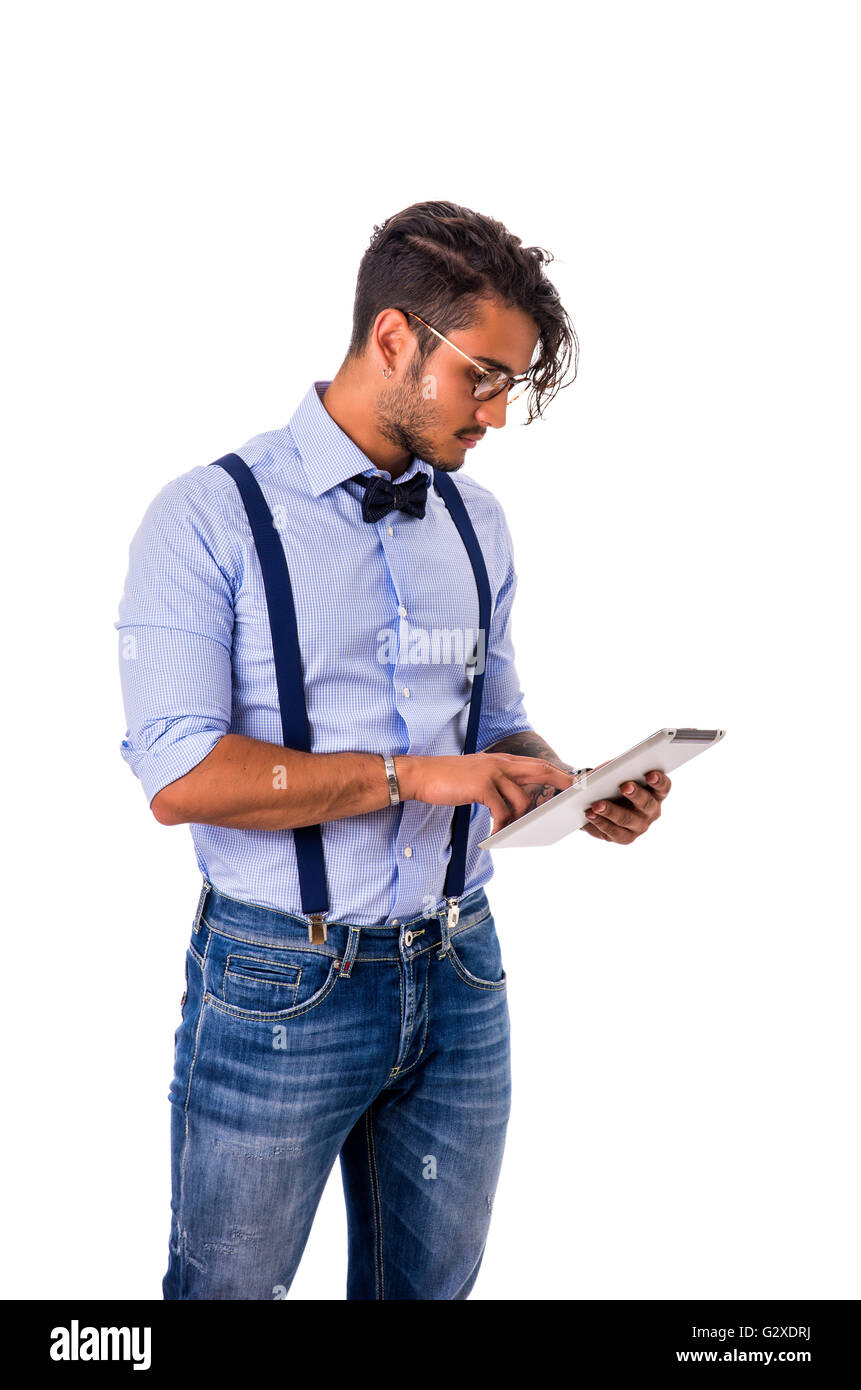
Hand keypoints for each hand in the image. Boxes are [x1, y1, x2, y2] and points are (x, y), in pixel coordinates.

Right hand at [398, 752, 573, 831]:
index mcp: (501, 760)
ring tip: (507, 831)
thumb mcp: (478, 774)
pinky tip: (493, 836)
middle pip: (540, 771)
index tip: (574, 781)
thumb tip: (517, 799)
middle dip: (560, 782)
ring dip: (519, 820)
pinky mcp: (481, 787)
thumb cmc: (448, 778)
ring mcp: (492, 773)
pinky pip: (501, 812)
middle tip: (574, 795)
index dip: (557, 772)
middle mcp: (500, 763)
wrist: (421, 775)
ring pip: (522, 799)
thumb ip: (498, 781)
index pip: (537, 764)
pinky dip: (500, 826)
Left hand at [579, 769, 670, 843]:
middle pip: (647, 804)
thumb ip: (616, 770)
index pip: (663, 787)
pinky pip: (614, 833)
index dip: (659, 781)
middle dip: (636, 795)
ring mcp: (640, 826)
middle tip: (624, 787)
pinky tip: (589, 815)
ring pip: (628, 820)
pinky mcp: (625, 837)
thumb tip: (603, 774)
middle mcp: (652, 811)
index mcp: (656, 792)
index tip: (650, 775)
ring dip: (611, 811)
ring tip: (597, 805)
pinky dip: (600, 823)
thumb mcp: (615, 772)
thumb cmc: (613, 781)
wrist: (600, 799)